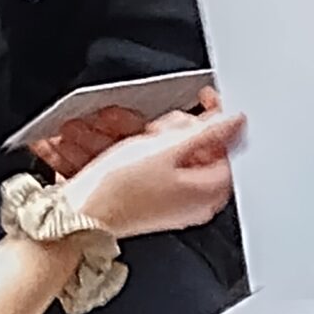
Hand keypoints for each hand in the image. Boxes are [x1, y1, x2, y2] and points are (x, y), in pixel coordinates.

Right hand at [64, 108, 244, 238]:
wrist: (76, 215)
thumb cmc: (116, 190)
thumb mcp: (165, 149)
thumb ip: (207, 131)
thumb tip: (237, 120)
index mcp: (211, 191)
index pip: (229, 144)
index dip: (217, 116)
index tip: (205, 98)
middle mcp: (198, 201)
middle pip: (203, 148)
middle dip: (180, 130)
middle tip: (159, 130)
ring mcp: (175, 202)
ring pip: (178, 154)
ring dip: (159, 138)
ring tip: (138, 140)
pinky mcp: (153, 200)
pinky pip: (160, 166)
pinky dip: (148, 152)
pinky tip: (129, 150)